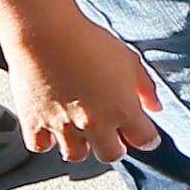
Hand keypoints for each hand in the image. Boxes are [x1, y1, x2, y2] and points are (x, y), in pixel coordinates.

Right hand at [0, 4, 158, 164]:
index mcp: (123, 109)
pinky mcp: (34, 122)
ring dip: (82, 147)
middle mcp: (94, 124)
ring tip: (83, 133)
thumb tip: (155, 107)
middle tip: (113, 138)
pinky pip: (40, 147)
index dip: (147, 139)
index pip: (144, 140)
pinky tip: (52, 130)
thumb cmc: (89, 42)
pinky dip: (47, 142)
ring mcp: (63, 126)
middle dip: (116, 148)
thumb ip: (146, 88)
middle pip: (111, 155)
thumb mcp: (130, 60)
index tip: (144, 136)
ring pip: (76, 155)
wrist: (46, 34)